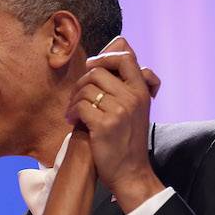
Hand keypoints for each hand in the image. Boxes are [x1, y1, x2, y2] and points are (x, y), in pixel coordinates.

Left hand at [66, 36, 165, 212]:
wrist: (130, 172)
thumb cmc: (128, 139)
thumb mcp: (136, 107)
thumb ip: (127, 79)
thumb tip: (120, 42)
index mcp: (142, 91)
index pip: (125, 57)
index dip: (105, 57)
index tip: (93, 69)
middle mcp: (133, 97)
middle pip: (98, 71)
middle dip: (82, 82)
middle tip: (78, 97)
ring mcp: (119, 111)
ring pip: (86, 88)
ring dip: (74, 99)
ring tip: (74, 111)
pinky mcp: (104, 125)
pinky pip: (80, 106)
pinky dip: (72, 112)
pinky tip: (73, 120)